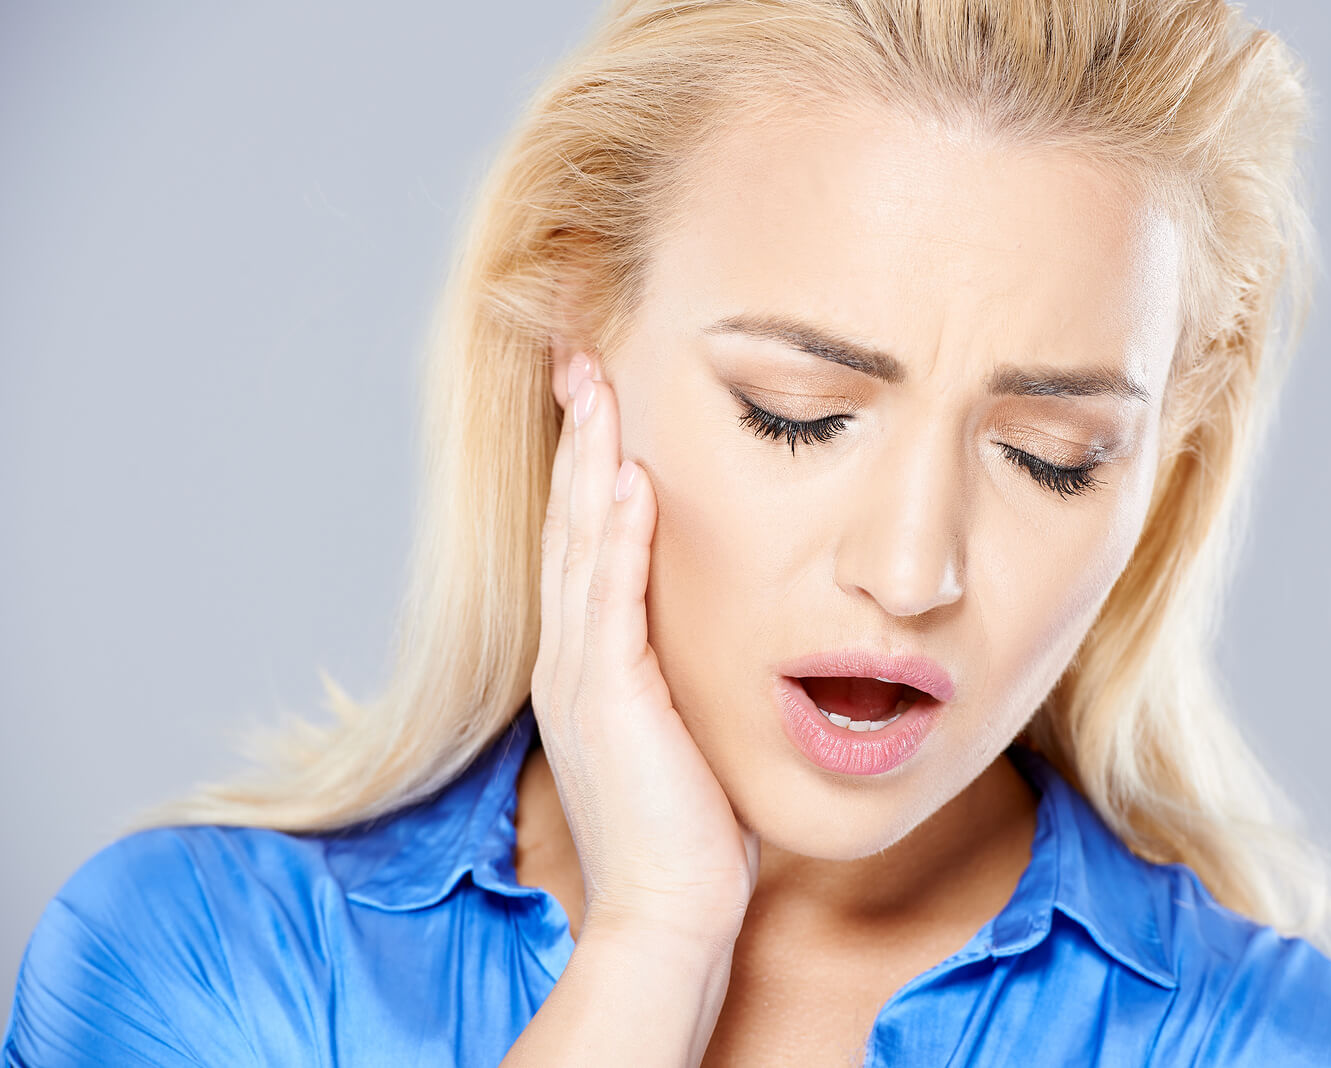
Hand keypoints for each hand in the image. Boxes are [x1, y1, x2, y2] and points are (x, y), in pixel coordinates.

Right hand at [529, 351, 759, 947]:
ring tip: (597, 381)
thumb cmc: (688, 827)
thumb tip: (712, 626)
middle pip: (569, 519)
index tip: (601, 396)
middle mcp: (570, 655)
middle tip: (581, 354)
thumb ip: (679, 668)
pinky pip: (610, 599)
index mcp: (587, 660)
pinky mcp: (608, 698)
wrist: (668, 912)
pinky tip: (627, 477)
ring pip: (579, 542)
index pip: (584, 538)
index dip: (588, 462)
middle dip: (577, 433)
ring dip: (588, 457)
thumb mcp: (681, 728)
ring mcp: (580, 675)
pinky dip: (616, 536)